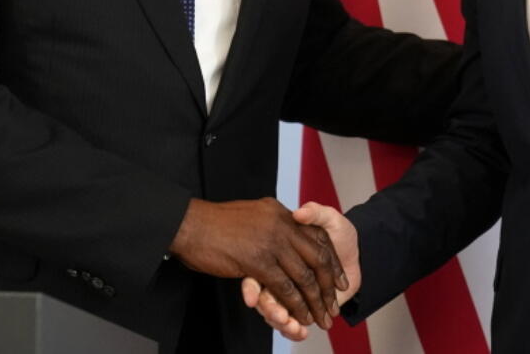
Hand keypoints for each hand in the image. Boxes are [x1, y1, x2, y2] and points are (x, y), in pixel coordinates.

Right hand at [169, 197, 347, 328]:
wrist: (189, 222)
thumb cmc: (216, 221)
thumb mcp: (254, 213)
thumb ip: (274, 221)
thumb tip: (290, 227)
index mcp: (281, 214)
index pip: (318, 237)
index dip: (331, 260)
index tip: (339, 279)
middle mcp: (282, 225)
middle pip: (318, 257)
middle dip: (329, 283)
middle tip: (336, 302)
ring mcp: (271, 242)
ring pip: (304, 276)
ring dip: (315, 300)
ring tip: (322, 317)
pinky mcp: (258, 262)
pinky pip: (285, 287)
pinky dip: (295, 305)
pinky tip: (299, 317)